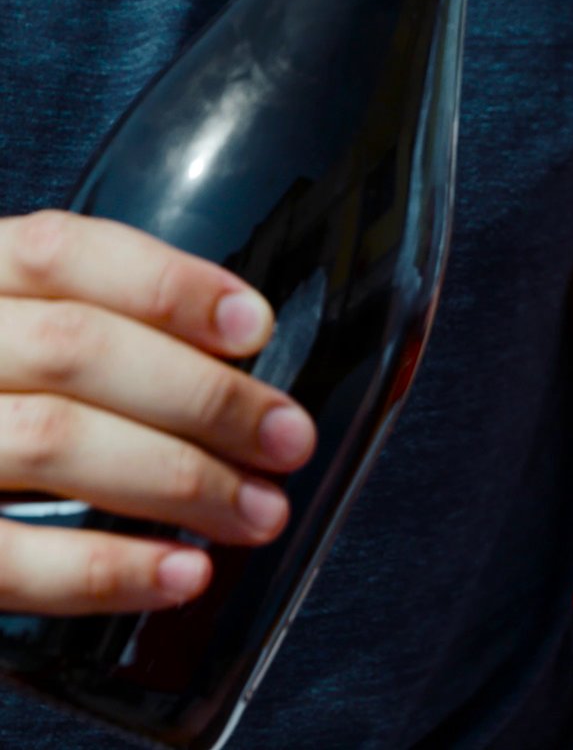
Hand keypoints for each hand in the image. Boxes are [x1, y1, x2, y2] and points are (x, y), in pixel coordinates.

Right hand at [0, 212, 315, 613]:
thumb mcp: (11, 336)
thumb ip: (88, 336)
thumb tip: (237, 367)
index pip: (61, 253)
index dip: (167, 286)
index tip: (255, 328)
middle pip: (76, 349)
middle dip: (203, 397)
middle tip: (288, 440)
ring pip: (52, 440)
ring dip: (179, 481)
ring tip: (258, 512)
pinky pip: (7, 559)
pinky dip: (106, 569)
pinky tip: (182, 574)